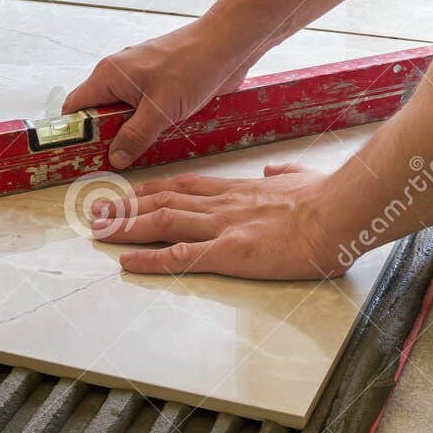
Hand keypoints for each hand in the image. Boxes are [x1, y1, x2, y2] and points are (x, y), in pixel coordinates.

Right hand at [64, 19, 258, 167]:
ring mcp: (140, 78)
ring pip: (125, 112)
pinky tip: (161, 138)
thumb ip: (135, 135)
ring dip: (131, 132)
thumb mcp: (161, 109)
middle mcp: (120, 75)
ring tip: (140, 154)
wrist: (228, 44)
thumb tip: (116, 158)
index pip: (75, 107)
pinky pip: (145, 108)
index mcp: (109, 75)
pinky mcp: (160, 83)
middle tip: (116, 163)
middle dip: (107, 138)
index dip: (74, 132)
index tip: (81, 157)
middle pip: (100, 112)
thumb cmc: (192, 66)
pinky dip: (148, 124)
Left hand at [88, 163, 352, 279]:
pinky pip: (181, 257)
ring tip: (97, 231)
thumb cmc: (327, 200)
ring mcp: (222, 227)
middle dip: (125, 207)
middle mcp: (221, 205)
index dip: (152, 190)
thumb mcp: (300, 177)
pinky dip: (149, 259)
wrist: (338, 214)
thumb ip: (283, 175)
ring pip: (162, 223)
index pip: (184, 186)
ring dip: (125, 227)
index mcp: (237, 190)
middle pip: (163, 203)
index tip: (129, 192)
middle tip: (95, 211)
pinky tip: (126, 262)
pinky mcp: (229, 253)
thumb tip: (274, 171)